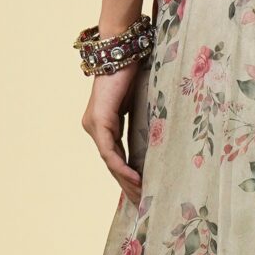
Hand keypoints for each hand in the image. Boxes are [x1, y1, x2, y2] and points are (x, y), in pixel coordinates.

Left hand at [81, 60, 142, 204]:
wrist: (121, 50)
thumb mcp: (139, 104)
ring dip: (126, 182)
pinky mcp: (99, 121)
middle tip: (143, 204)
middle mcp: (94, 128)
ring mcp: (94, 126)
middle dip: (127, 186)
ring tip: (142, 197)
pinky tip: (136, 180)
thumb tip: (159, 137)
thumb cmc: (132, 71)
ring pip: (110, 162)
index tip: (142, 192)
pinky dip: (123, 168)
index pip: (115, 158)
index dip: (127, 177)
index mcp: (103, 125)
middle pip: (111, 165)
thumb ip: (142, 122)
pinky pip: (110, 152)